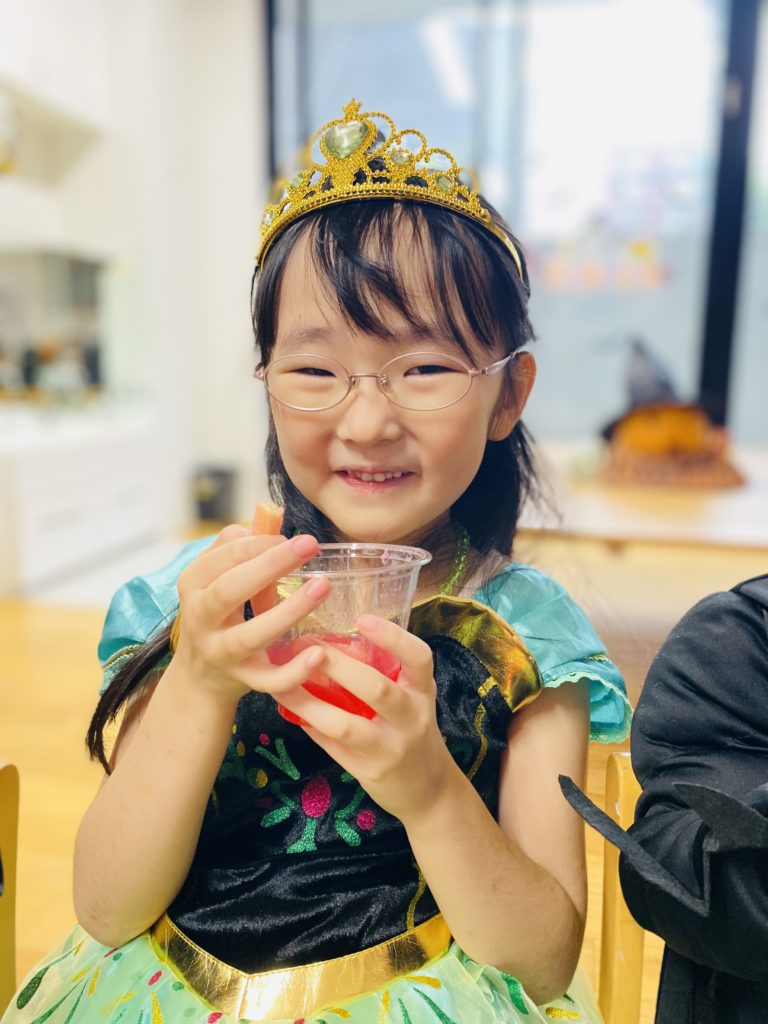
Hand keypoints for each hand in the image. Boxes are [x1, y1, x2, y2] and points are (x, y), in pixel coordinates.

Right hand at [170, 525, 330, 705]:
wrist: (198, 677)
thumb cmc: (215, 614)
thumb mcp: (212, 579)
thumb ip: (233, 549)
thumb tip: (261, 522)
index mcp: (193, 586)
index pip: (222, 558)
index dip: (256, 544)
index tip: (288, 536)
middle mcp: (202, 619)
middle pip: (230, 590)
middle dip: (269, 565)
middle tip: (308, 545)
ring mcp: (222, 653)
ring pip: (251, 635)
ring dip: (288, 611)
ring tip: (322, 586)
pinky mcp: (244, 680)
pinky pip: (269, 680)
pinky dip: (294, 671)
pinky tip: (319, 654)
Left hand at [276, 614, 457, 822]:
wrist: (430, 790)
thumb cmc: (414, 730)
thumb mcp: (413, 699)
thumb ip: (386, 675)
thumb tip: (332, 642)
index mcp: (423, 691)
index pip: (418, 658)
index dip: (393, 637)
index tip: (362, 619)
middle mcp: (412, 718)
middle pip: (376, 688)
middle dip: (337, 666)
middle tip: (304, 646)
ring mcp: (391, 748)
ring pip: (346, 725)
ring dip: (309, 704)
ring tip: (282, 685)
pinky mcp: (370, 771)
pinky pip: (334, 747)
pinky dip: (310, 727)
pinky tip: (289, 711)